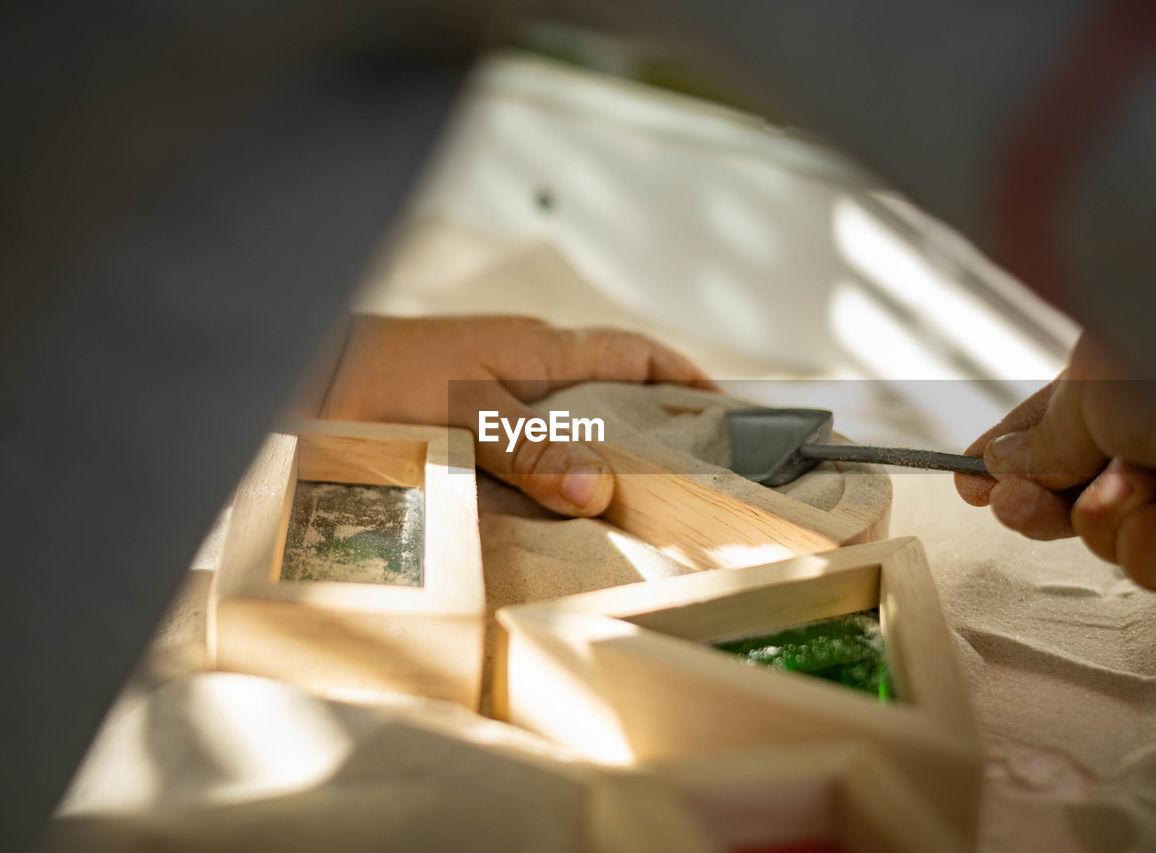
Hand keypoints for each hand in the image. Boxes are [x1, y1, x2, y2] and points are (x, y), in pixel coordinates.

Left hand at [320, 315, 714, 516]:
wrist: (303, 371)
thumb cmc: (379, 380)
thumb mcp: (462, 416)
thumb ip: (528, 450)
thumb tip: (595, 487)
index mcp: (539, 351)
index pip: (634, 354)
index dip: (683, 377)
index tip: (725, 408)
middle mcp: (525, 362)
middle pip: (610, 388)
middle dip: (651, 422)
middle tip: (685, 474)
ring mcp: (496, 383)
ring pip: (570, 415)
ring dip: (601, 447)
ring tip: (629, 500)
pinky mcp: (467, 406)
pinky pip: (533, 433)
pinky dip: (555, 462)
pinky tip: (553, 501)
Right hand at [955, 336, 1155, 593]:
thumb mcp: (1084, 393)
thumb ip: (1044, 437)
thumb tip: (1000, 462)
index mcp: (1123, 387)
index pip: (1052, 430)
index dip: (1006, 458)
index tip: (967, 480)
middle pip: (1070, 494)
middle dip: (1033, 505)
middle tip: (1008, 503)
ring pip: (1107, 537)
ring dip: (1101, 519)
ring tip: (1128, 486)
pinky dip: (1152, 547)